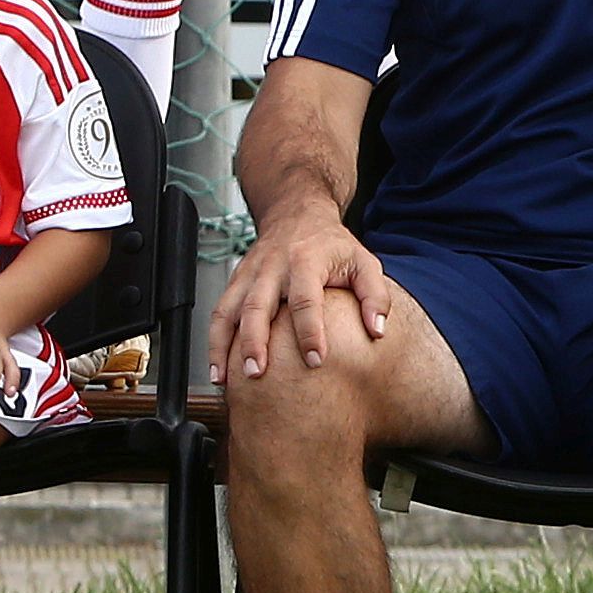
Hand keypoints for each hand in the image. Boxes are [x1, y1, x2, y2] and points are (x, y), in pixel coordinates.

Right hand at [209, 212, 402, 390]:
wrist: (297, 213)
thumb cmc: (332, 244)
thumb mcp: (363, 261)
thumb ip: (375, 295)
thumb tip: (378, 330)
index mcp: (306, 260)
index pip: (306, 299)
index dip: (310, 331)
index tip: (316, 360)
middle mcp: (272, 267)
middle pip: (257, 306)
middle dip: (254, 342)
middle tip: (258, 374)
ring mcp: (250, 274)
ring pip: (229, 311)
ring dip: (224, 346)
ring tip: (225, 380)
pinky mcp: (236, 281)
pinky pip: (219, 313)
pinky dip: (214, 343)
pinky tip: (218, 371)